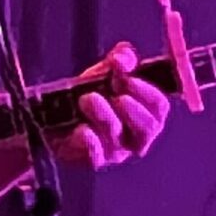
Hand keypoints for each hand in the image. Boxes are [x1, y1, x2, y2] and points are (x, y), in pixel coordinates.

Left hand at [57, 43, 168, 168]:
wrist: (56, 117)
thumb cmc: (90, 95)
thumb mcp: (106, 72)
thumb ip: (120, 59)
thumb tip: (123, 56)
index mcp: (147, 113)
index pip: (159, 107)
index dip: (146, 91)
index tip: (127, 78)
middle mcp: (136, 136)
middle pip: (147, 127)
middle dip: (131, 107)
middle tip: (114, 92)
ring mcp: (116, 151)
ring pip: (119, 137)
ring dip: (104, 115)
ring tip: (87, 99)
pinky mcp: (93, 160)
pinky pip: (96, 155)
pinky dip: (90, 140)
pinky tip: (81, 128)